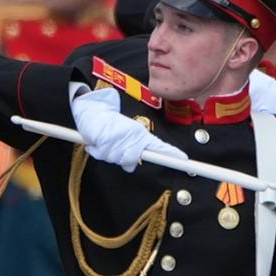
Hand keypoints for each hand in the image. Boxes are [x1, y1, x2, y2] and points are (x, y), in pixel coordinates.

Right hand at [70, 88, 187, 171]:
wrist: (91, 109)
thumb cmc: (109, 125)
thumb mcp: (124, 137)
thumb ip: (129, 153)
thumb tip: (131, 166)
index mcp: (139, 133)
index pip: (157, 145)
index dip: (170, 153)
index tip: (183, 159)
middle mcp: (133, 134)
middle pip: (132, 159)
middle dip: (123, 157)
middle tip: (115, 146)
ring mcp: (120, 136)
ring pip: (116, 158)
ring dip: (108, 152)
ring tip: (105, 141)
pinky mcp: (105, 137)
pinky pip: (101, 153)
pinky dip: (97, 149)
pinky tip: (97, 140)